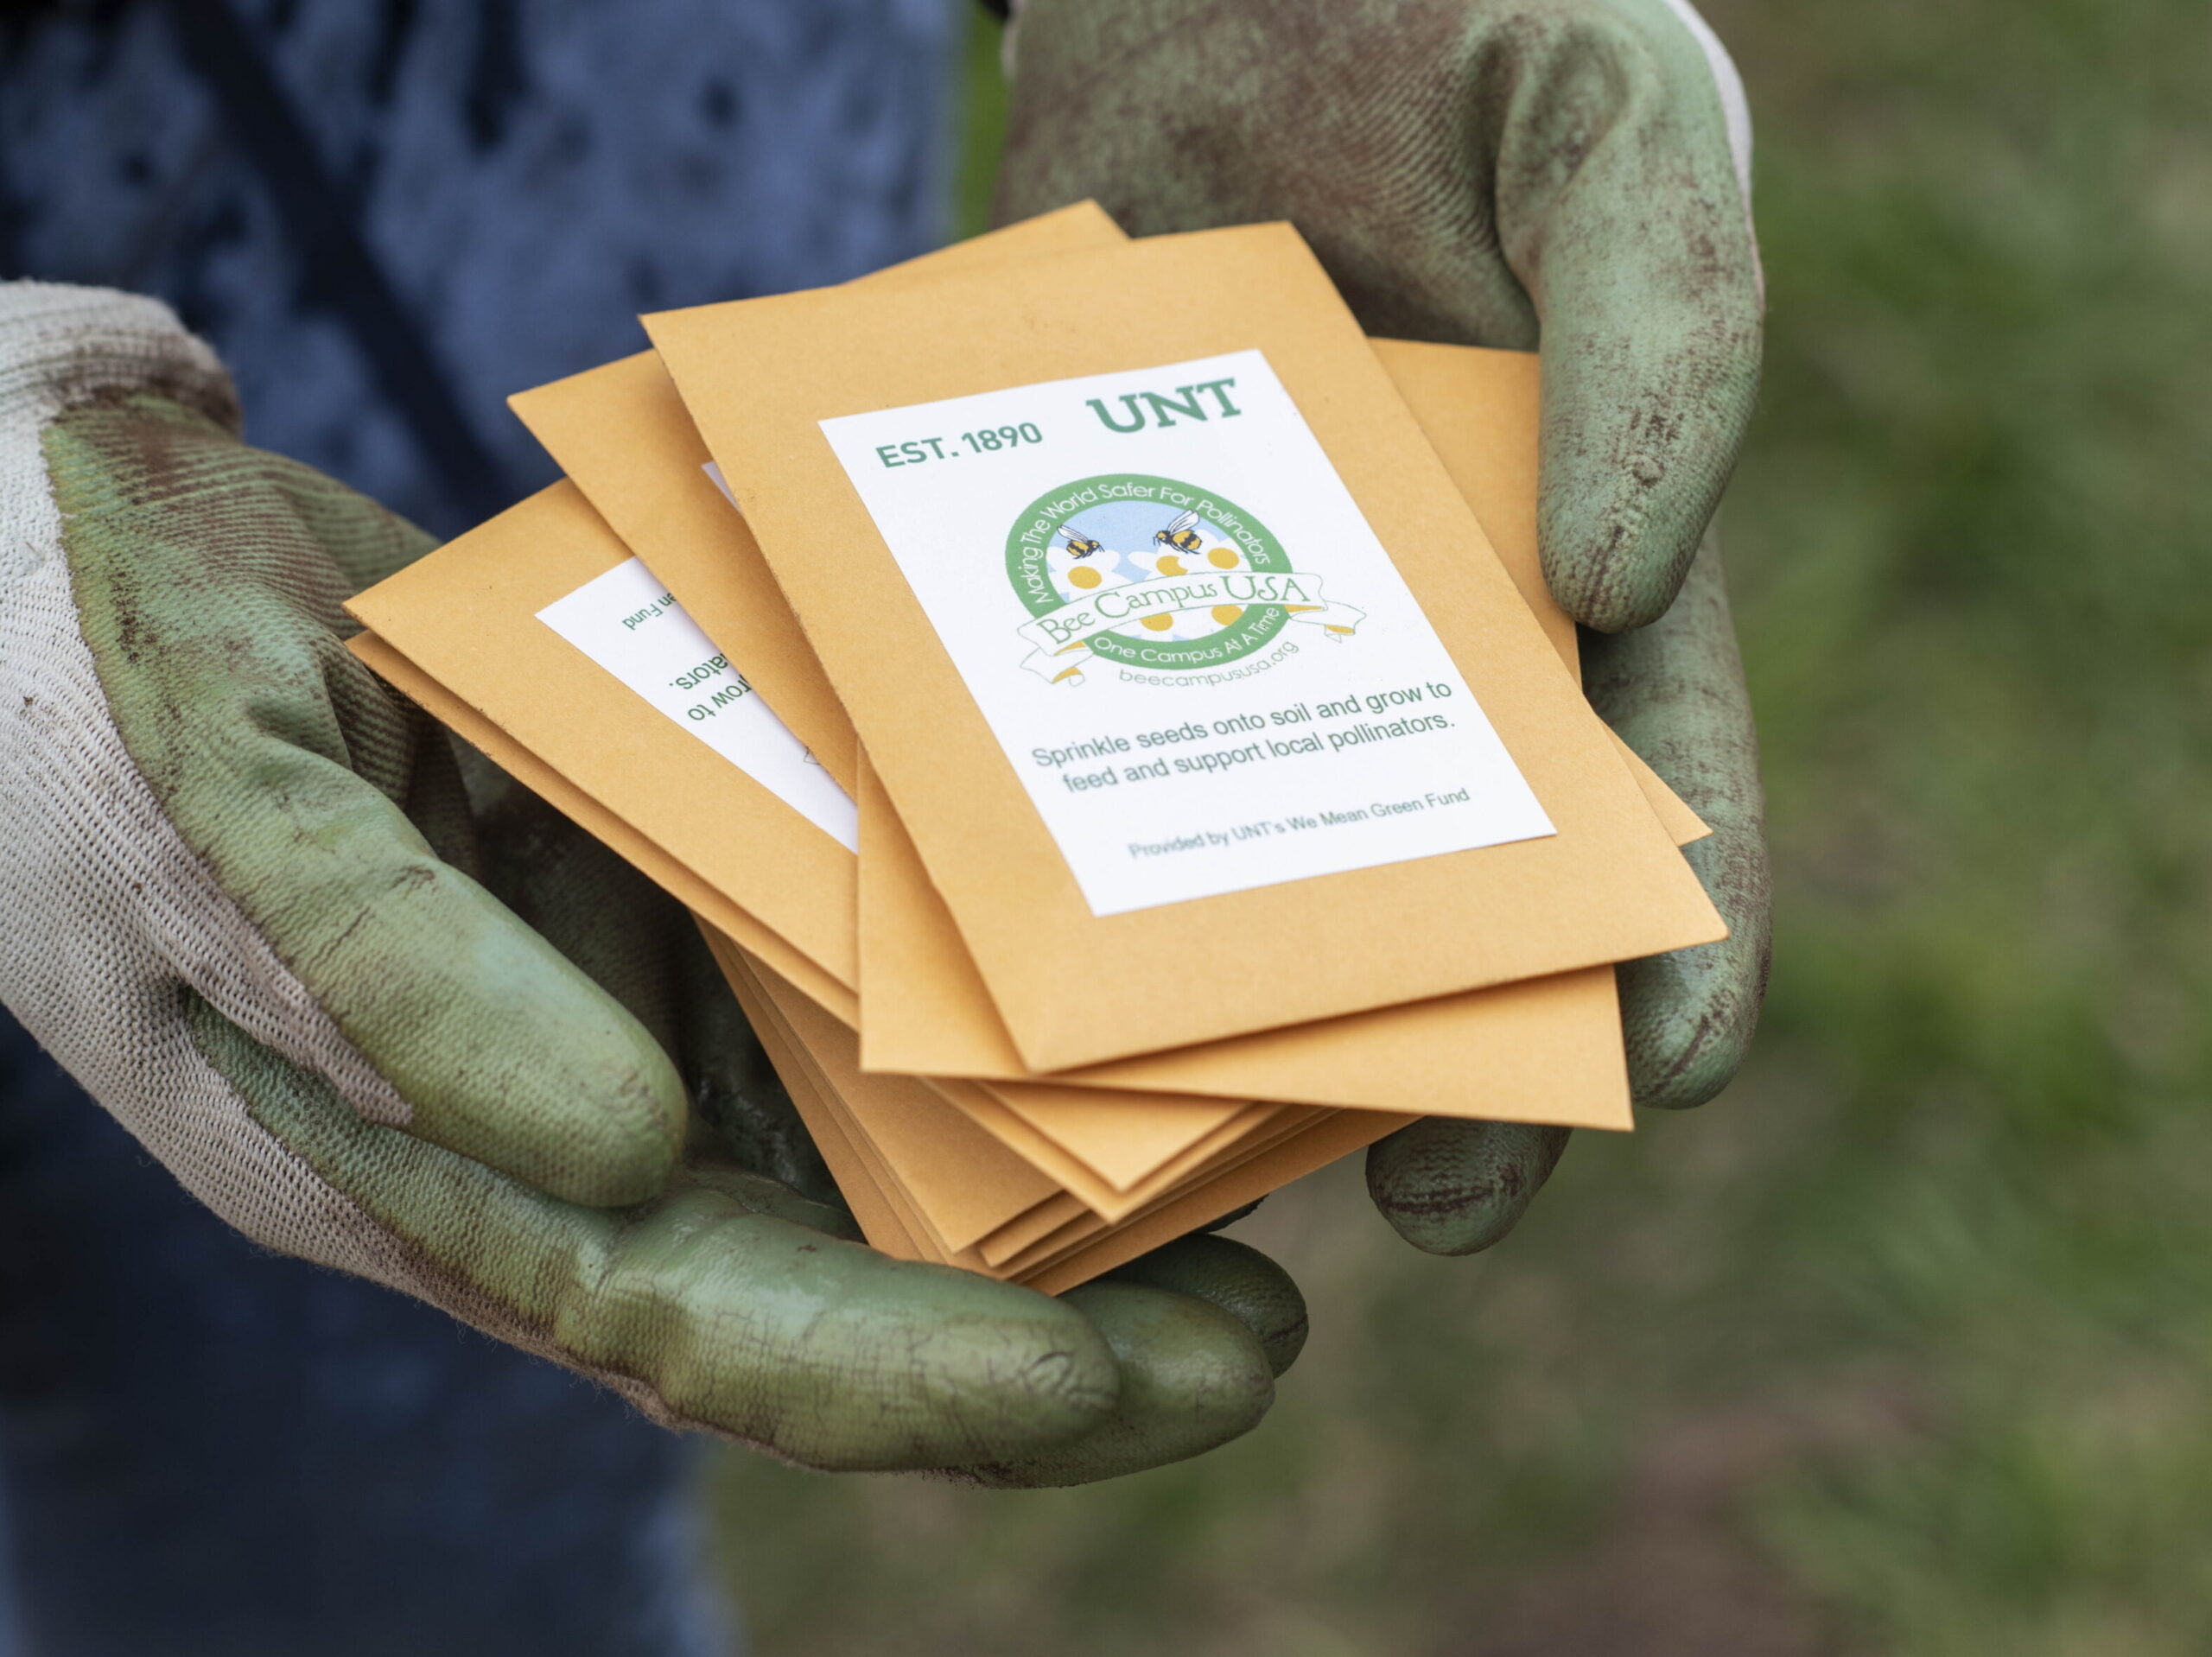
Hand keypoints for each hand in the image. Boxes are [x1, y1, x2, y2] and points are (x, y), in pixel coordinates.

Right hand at [0, 280, 1301, 1481]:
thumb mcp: (218, 813)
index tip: (1108, 1381)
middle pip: (812, 1278)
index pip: (684, 1324)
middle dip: (1037, 1339)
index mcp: (414, 1162)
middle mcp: (532, 1120)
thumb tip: (622, 1163)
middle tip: (1260, 1342)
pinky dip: (963, 1021)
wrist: (37, 521)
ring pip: (844, 1152)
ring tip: (1258, 1211)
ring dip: (1040, 1198)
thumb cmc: (72, 675)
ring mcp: (595, 1008)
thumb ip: (397, 990)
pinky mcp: (638, 892)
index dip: (896, 1373)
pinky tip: (1103, 1011)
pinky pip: (822, 980)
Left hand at [996, 0, 1771, 1249]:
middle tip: (1424, 1200)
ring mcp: (1217, 621)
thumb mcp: (1605, 119)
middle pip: (1436, 872)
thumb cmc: (1447, 18)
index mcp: (1564, 569)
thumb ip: (1667, 314)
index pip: (1658, 783)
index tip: (1658, 1081)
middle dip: (1449, 1035)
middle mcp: (1394, 634)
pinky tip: (970, 944)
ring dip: (1220, 991)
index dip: (1679, 942)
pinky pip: (1033, 724)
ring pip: (1222, 844)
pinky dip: (1016, 833)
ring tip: (1193, 1137)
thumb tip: (1615, 578)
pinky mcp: (1057, 578)